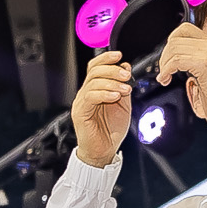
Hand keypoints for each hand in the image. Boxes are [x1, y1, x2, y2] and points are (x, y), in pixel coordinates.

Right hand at [71, 51, 133, 169]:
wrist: (103, 152)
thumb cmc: (111, 131)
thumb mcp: (123, 105)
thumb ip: (123, 87)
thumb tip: (125, 68)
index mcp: (95, 90)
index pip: (95, 68)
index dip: (106, 59)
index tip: (119, 55)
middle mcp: (86, 94)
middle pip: (94, 72)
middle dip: (112, 70)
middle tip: (126, 74)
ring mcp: (82, 103)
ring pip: (93, 83)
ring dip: (112, 82)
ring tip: (125, 89)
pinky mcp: (80, 112)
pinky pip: (90, 97)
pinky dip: (104, 94)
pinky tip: (115, 96)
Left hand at [156, 22, 206, 136]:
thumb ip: (196, 61)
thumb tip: (178, 61)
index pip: (184, 29)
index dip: (171, 41)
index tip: (168, 58)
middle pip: (175, 38)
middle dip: (164, 56)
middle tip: (164, 71)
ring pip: (173, 49)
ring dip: (163, 65)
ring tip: (165, 78)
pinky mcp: (204, 63)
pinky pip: (175, 61)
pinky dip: (166, 71)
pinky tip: (166, 80)